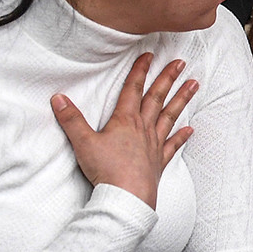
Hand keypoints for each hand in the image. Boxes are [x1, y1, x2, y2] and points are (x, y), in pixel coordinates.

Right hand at [51, 53, 197, 207]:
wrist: (127, 196)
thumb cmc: (105, 169)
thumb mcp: (82, 142)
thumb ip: (71, 119)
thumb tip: (58, 98)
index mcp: (125, 120)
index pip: (133, 89)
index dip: (140, 71)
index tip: (149, 55)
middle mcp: (143, 128)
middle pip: (156, 98)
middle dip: (167, 78)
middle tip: (180, 62)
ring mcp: (154, 144)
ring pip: (170, 116)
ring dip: (181, 99)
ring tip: (194, 84)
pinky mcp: (159, 161)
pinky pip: (173, 145)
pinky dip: (182, 136)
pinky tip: (190, 129)